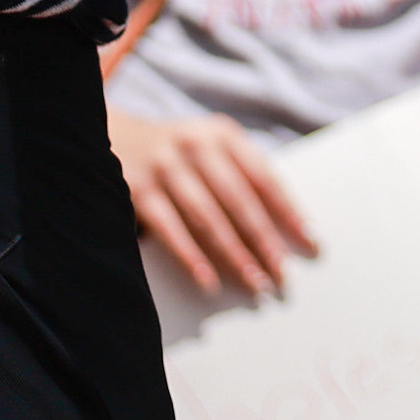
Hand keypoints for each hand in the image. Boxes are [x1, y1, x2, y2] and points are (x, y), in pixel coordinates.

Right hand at [108, 104, 317, 300]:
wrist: (108, 137)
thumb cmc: (178, 156)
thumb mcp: (210, 150)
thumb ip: (244, 178)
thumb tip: (290, 230)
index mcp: (220, 134)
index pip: (263, 175)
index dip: (288, 211)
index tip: (311, 242)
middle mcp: (193, 145)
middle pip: (238, 200)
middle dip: (263, 240)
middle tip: (282, 275)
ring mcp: (164, 166)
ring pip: (207, 218)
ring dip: (234, 255)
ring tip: (255, 284)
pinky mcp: (138, 190)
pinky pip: (170, 230)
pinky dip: (191, 258)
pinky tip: (209, 282)